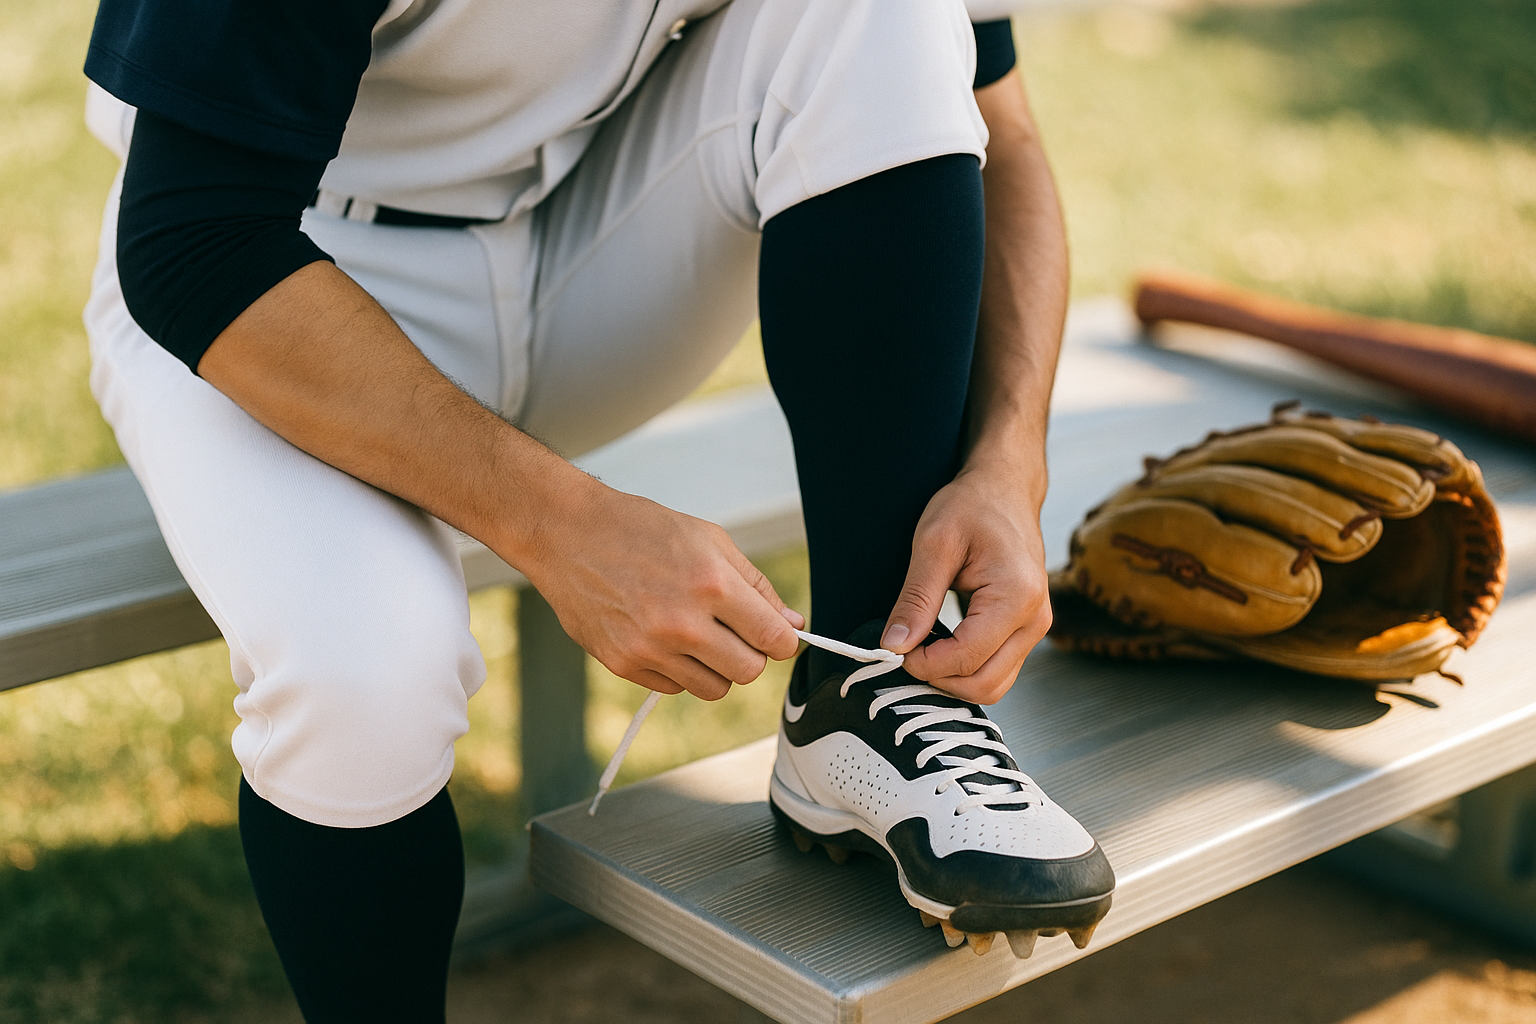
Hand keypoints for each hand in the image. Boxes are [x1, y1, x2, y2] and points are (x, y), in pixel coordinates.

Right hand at [519, 478, 803, 700]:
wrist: (567, 532)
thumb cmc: (640, 529)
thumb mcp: (709, 539)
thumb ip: (756, 585)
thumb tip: (793, 624)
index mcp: (711, 583)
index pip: (773, 638)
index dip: (784, 641)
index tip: (778, 637)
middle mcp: (682, 622)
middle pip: (748, 671)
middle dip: (751, 654)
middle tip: (736, 632)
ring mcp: (649, 648)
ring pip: (714, 688)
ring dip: (716, 667)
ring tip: (699, 635)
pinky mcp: (622, 663)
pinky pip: (674, 688)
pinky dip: (679, 670)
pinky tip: (663, 636)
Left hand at [879, 459, 1050, 703]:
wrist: (1004, 490)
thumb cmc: (971, 507)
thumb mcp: (933, 544)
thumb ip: (915, 599)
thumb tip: (894, 646)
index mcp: (1016, 596)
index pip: (966, 658)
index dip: (923, 664)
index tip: (892, 648)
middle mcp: (1035, 619)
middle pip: (984, 684)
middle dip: (938, 679)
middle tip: (903, 653)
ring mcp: (1036, 628)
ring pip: (993, 685)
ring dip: (952, 680)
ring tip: (920, 651)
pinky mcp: (1027, 630)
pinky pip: (997, 670)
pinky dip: (966, 671)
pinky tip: (939, 647)